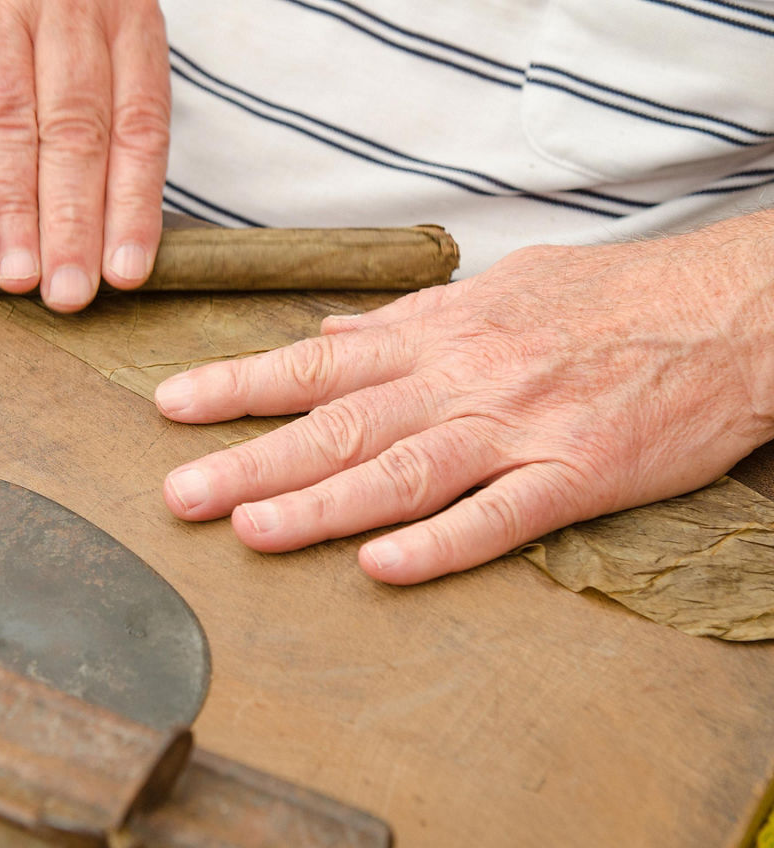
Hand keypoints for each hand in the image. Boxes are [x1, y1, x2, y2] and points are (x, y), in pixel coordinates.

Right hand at [0, 0, 170, 311]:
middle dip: (73, 226)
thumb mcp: (87, 36)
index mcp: (127, 22)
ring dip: (17, 213)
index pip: (139, 130)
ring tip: (18, 276)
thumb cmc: (31, 7)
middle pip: (77, 136)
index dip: (133, 208)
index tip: (123, 274)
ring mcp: (0, 8)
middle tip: (68, 294)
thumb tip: (108, 234)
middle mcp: (71, 10)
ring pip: (13, 127)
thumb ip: (102, 113)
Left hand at [155, 211, 773, 583]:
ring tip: (250, 530)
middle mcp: (463, 377)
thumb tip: (335, 333)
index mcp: (438, 333)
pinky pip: (498, 516)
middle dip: (250, 458)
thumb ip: (409, 320)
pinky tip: (382, 567)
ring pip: (401, 471)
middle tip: (179, 494)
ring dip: (321, 503)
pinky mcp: (576, 474)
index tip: (172, 407)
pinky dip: (439, 543)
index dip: (239, 384)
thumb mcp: (497, 288)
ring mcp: (517, 427)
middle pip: (339, 423)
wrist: (726, 311)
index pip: (317, 360)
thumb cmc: (606, 299)